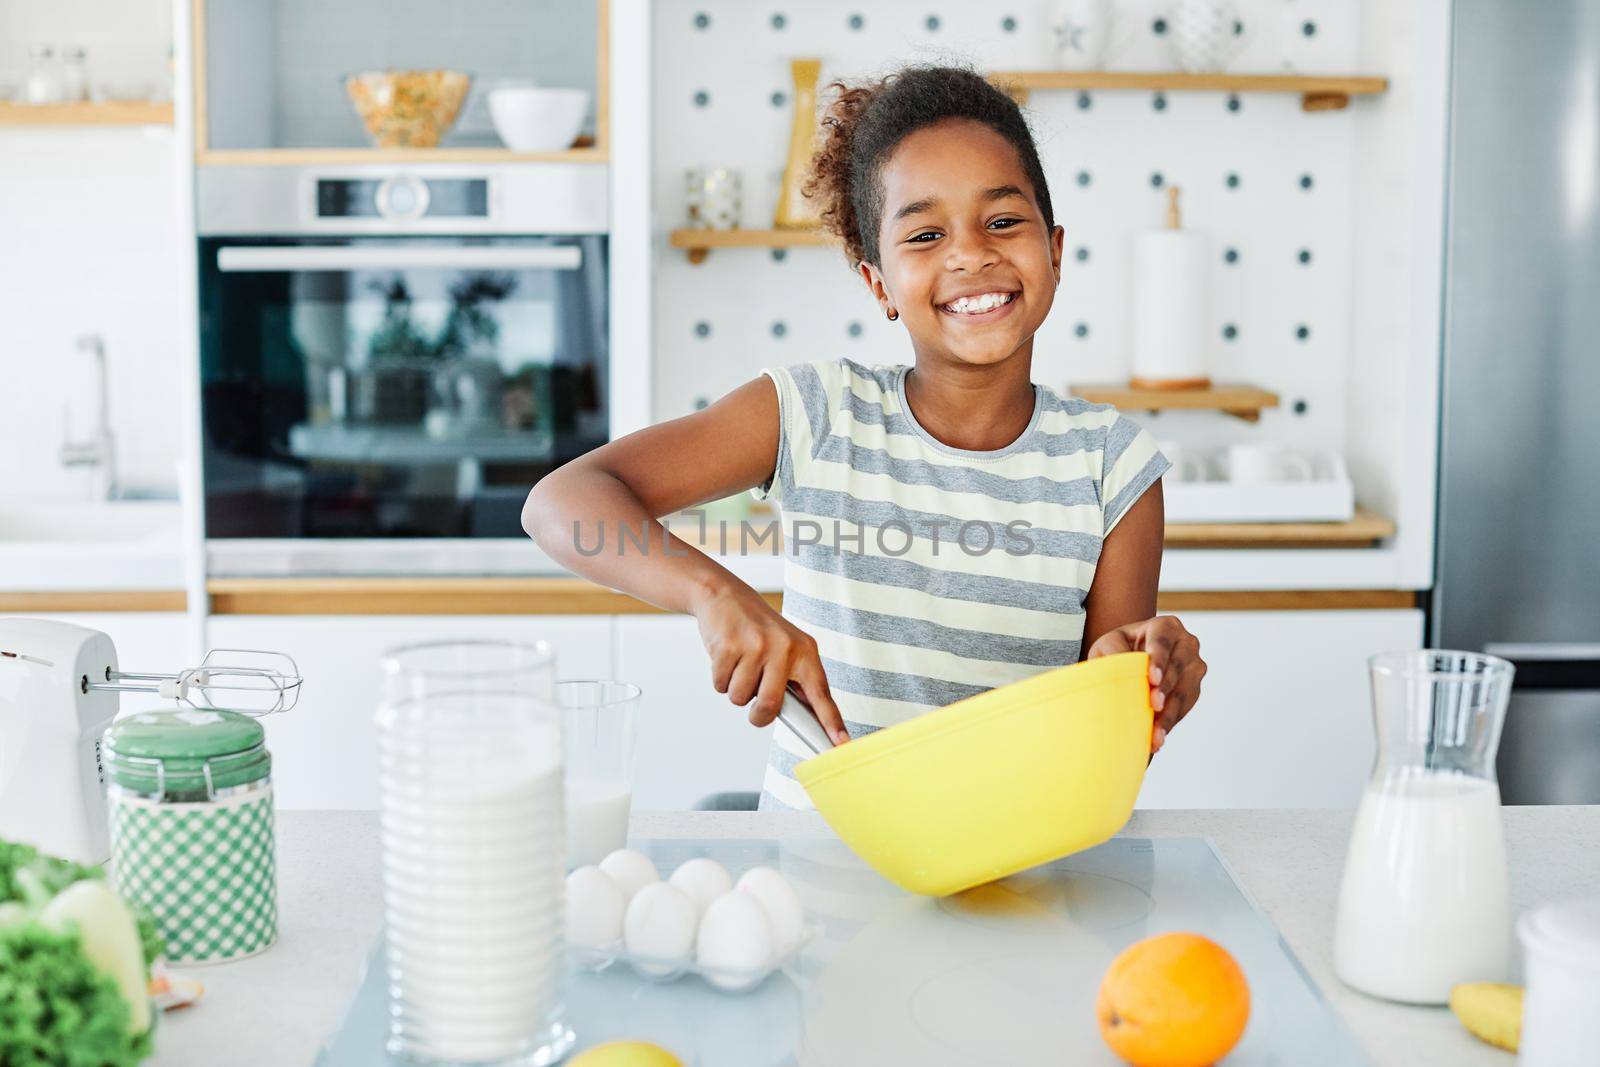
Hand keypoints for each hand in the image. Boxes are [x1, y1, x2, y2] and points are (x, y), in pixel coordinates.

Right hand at [691, 582, 849, 745]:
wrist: (724, 596)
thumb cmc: (757, 630)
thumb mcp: (785, 647)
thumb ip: (794, 679)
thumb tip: (799, 718)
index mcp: (804, 652)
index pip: (821, 694)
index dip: (832, 723)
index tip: (842, 745)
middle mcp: (784, 649)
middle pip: (769, 707)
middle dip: (757, 714)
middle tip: (753, 703)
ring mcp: (756, 648)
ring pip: (740, 698)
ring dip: (735, 688)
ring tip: (740, 663)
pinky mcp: (728, 647)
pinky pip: (720, 685)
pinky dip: (719, 677)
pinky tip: (726, 655)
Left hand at [1087, 615, 1205, 753]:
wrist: (1131, 660)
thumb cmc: (1117, 650)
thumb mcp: (1107, 645)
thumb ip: (1112, 650)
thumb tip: (1119, 664)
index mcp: (1165, 626)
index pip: (1162, 641)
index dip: (1159, 660)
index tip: (1152, 680)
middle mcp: (1187, 642)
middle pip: (1177, 667)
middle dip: (1166, 689)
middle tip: (1154, 707)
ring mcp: (1195, 665)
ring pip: (1185, 691)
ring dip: (1170, 714)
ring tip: (1156, 735)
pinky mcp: (1195, 687)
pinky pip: (1186, 706)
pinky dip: (1172, 721)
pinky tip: (1159, 737)